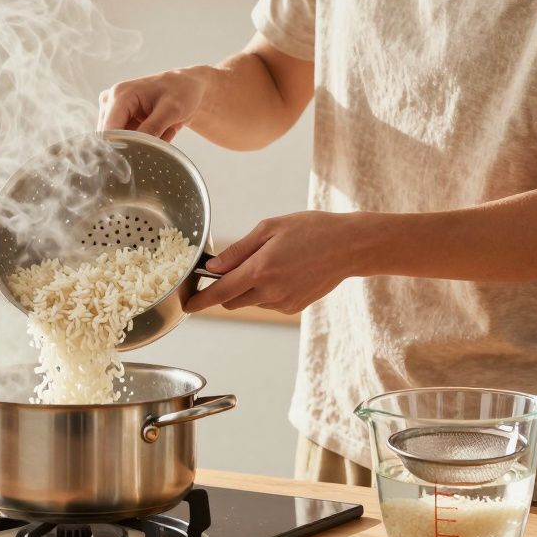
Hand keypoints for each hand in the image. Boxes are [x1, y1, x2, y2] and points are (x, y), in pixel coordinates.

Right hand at [98, 67, 209, 140]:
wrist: (185, 87)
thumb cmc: (180, 90)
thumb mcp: (171, 109)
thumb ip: (152, 128)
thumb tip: (135, 147)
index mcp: (120, 95)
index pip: (109, 130)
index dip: (120, 148)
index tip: (139, 158)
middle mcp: (110, 102)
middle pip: (112, 139)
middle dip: (137, 145)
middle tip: (162, 136)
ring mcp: (112, 112)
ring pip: (121, 143)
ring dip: (144, 144)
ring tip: (163, 130)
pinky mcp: (119, 121)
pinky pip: (128, 142)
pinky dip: (146, 142)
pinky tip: (160, 131)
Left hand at [185, 211, 365, 314]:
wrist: (349, 247)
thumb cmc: (311, 230)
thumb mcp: (270, 228)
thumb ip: (238, 250)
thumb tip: (213, 267)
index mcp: (260, 270)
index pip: (220, 292)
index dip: (200, 301)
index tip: (187, 305)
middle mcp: (270, 291)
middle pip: (232, 301)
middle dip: (226, 289)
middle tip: (236, 266)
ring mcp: (283, 303)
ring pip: (251, 301)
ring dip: (249, 288)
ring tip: (272, 262)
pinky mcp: (294, 308)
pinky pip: (269, 303)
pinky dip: (267, 291)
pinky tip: (285, 272)